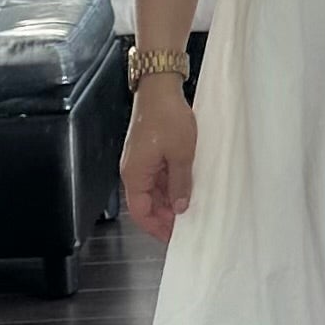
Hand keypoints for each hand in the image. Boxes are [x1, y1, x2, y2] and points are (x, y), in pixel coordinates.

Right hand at [121, 81, 195, 242]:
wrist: (159, 87)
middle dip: (166, 216)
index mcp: (135, 175)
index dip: (157, 227)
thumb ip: (180, 184)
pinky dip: (170, 185)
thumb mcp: (181, 154)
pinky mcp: (148, 152)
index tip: (175, 236)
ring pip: (153, 191)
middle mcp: (133, 171)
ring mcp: (140, 161)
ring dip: (169, 200)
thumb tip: (181, 207)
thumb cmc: (167, 117)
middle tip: (189, 224)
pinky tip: (187, 187)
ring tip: (191, 208)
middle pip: (146, 204)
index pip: (141, 213)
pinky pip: (157, 176)